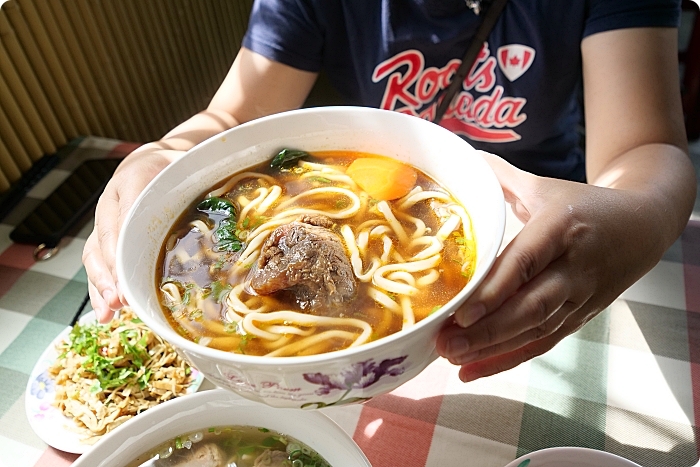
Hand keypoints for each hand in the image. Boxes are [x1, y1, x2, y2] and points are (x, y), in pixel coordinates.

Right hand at [83, 146, 181, 322]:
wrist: (153, 160)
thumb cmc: (172, 167)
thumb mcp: (185, 167)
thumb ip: (196, 184)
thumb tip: (219, 203)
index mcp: (132, 182)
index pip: (122, 219)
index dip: (122, 250)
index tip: (126, 275)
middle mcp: (112, 204)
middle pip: (103, 243)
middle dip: (110, 275)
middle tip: (120, 300)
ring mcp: (107, 223)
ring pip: (96, 257)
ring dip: (101, 287)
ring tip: (108, 311)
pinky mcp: (108, 238)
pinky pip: (99, 263)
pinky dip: (101, 288)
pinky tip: (107, 311)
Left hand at [436, 153, 668, 381]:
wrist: (643, 226)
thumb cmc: (585, 205)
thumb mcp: (545, 187)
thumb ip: (502, 177)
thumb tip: (462, 155)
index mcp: (561, 228)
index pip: (525, 262)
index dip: (494, 290)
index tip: (462, 311)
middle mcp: (573, 267)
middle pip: (530, 306)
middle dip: (487, 330)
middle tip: (446, 342)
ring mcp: (580, 297)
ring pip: (535, 330)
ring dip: (492, 349)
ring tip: (452, 357)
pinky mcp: (580, 316)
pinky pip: (542, 343)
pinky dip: (507, 360)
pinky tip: (472, 370)